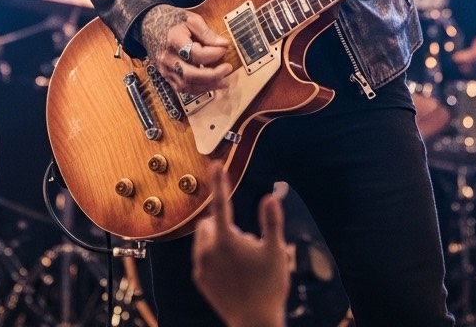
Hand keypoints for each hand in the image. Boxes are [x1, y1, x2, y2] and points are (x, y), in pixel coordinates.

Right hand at [140, 4, 232, 93]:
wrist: (149, 25)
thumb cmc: (171, 21)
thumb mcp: (191, 20)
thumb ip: (207, 34)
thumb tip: (223, 45)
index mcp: (174, 40)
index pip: (196, 53)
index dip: (213, 53)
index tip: (225, 48)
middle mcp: (168, 58)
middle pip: (190, 74)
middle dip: (212, 75)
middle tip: (228, 69)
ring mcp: (165, 69)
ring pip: (186, 85)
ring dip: (207, 86)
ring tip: (224, 81)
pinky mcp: (166, 75)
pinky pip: (182, 88)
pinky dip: (198, 89)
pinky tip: (210, 84)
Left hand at [192, 162, 290, 326]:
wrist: (253, 321)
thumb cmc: (268, 286)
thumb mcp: (275, 251)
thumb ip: (271, 221)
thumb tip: (270, 196)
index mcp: (226, 239)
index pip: (221, 202)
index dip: (219, 182)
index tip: (216, 165)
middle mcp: (208, 250)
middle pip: (210, 222)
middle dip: (224, 223)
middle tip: (247, 242)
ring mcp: (201, 266)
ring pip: (205, 239)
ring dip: (219, 238)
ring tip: (241, 259)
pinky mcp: (200, 279)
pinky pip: (204, 257)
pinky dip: (215, 255)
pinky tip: (233, 270)